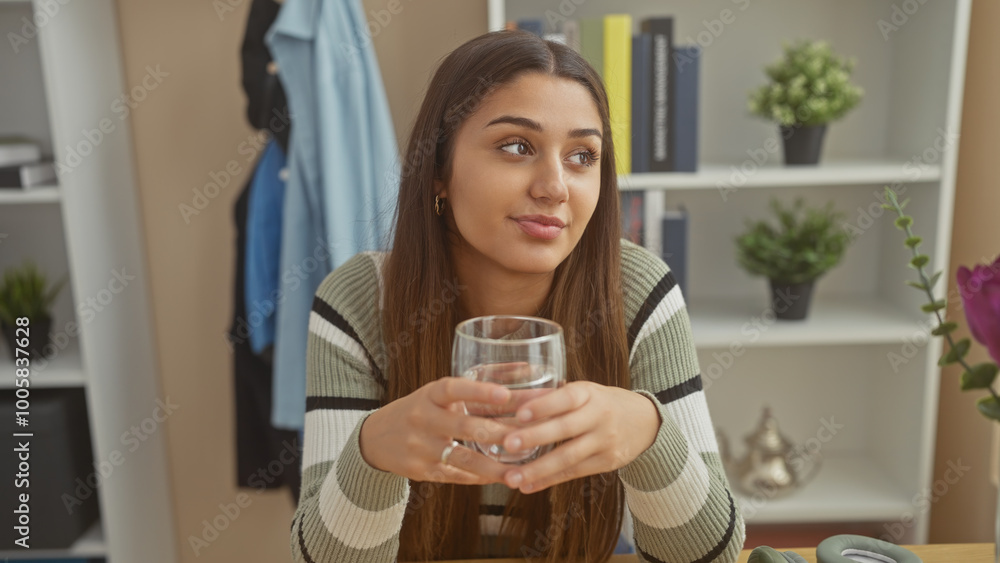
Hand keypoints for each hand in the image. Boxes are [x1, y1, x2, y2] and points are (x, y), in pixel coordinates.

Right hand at [359, 377, 516, 484]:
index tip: (506, 393)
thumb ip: (477, 388)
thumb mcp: (439, 394)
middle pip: (464, 427)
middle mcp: (423, 419)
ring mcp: (421, 447)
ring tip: (518, 474)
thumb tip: (526, 371)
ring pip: (462, 458)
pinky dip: (479, 478)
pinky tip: (500, 479)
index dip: (479, 390)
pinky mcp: (421, 471)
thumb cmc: (422, 409)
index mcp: (430, 394)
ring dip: (493, 467)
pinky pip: (455, 476)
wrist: (376, 437)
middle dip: (499, 434)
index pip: (454, 388)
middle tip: (530, 438)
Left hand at [498, 381, 660, 493]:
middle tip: (508, 444)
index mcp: (589, 393)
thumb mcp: (584, 392)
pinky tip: (528, 486)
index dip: (544, 405)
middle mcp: (599, 416)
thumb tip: (510, 399)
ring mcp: (605, 441)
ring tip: (511, 478)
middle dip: (535, 437)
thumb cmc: (602, 402)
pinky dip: (549, 481)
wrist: (646, 422)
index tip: (519, 414)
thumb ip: (552, 396)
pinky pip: (574, 473)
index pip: (566, 398)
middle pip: (565, 428)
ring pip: (569, 457)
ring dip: (538, 469)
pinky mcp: (606, 463)